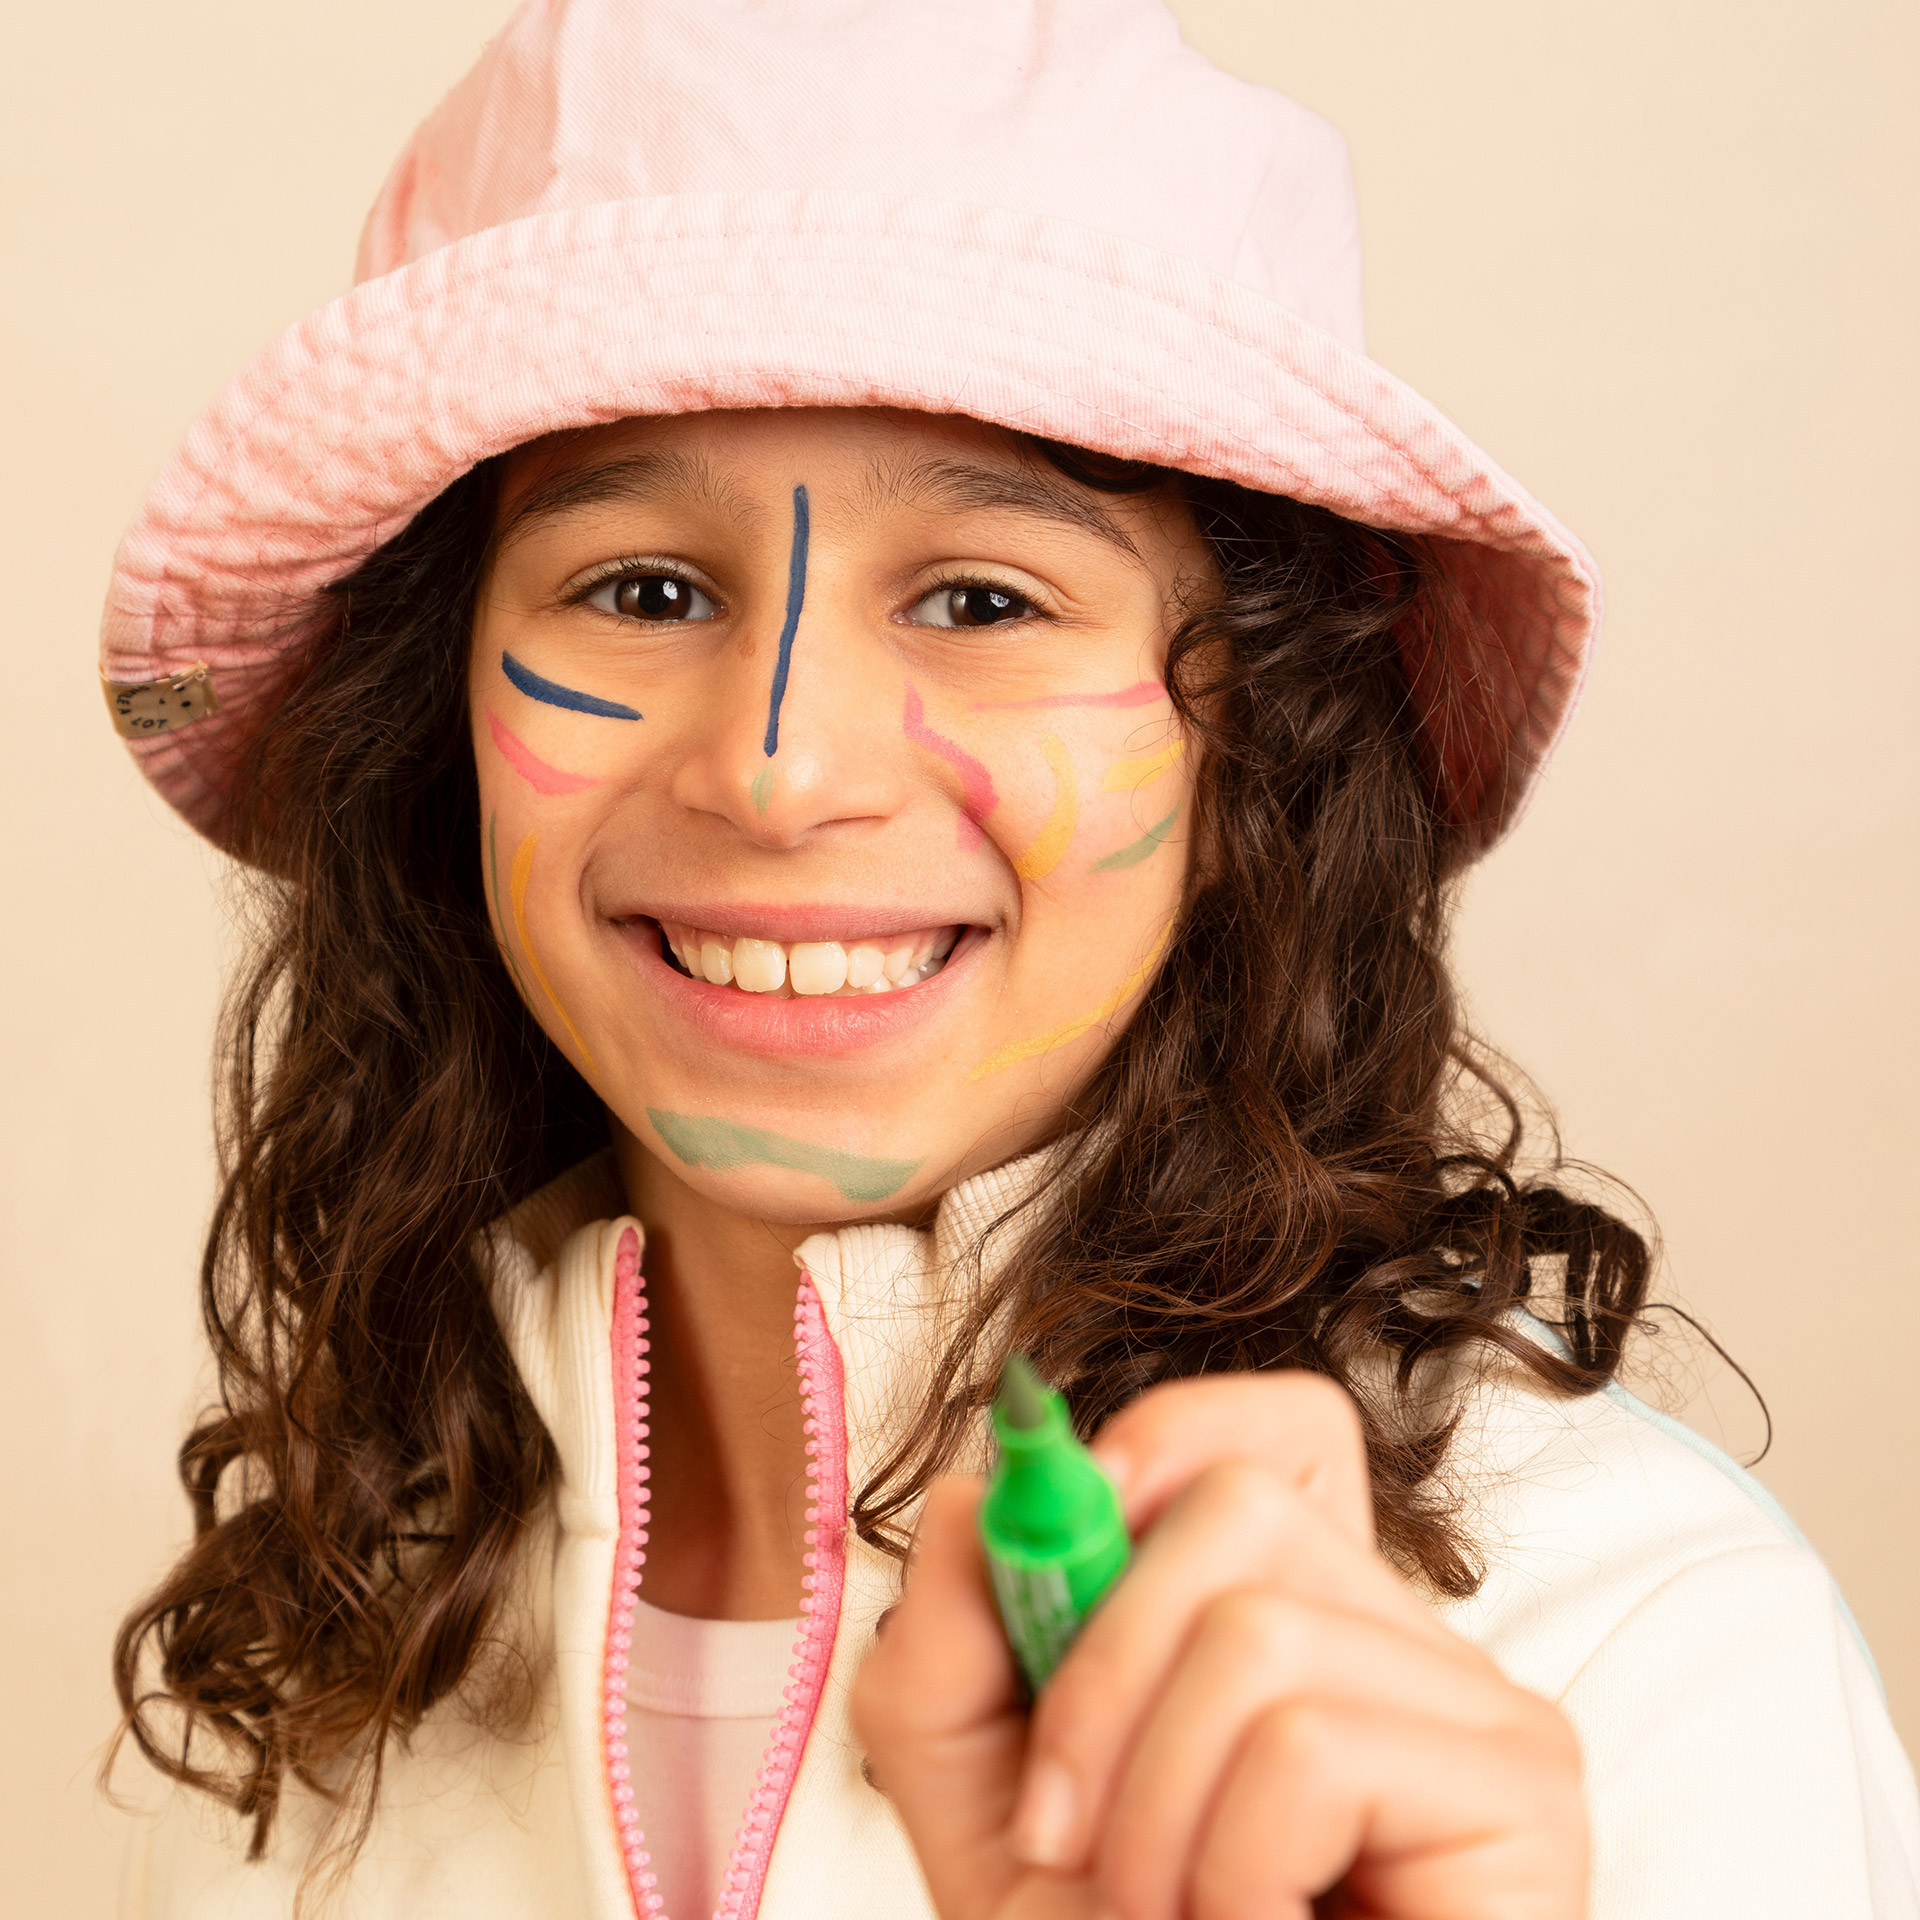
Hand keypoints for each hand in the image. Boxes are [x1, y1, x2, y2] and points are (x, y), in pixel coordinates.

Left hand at [851, 1372, 1586, 1919]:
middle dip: (1097, 1680)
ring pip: (1257, 1633)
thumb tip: (979, 1491)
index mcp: (1293, 1614)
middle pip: (1235, 1503)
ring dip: (1154, 1814)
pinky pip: (1311, 1747)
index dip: (1164, 1440)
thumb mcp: (992, 1804)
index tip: (1056, 1558)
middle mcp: (1398, 1635)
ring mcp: (1476, 1702)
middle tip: (1076, 1843)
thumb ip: (954, 1645)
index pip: (1281, 1424)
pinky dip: (1228, 1869)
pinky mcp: (1521, 1789)